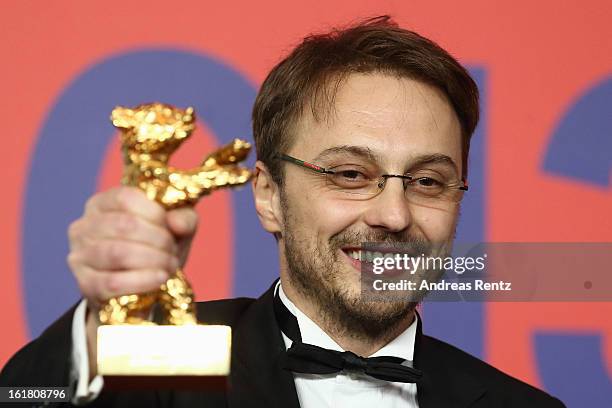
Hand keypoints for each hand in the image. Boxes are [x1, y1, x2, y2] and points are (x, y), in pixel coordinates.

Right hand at [66, 186, 197, 374]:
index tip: (173, 229)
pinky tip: (159, 280)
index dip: (155, 214)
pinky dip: (139, 281)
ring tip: (169, 267)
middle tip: (173, 254)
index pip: (126, 198)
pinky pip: (109, 282)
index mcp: (105, 202)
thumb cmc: (157, 251)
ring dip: (150, 260)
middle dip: (157, 241)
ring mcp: (79, 255)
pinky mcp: (83, 283)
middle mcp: (85, 224)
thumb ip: (183, 220)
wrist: (138, 289)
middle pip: (123, 226)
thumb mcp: (175, 232)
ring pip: (115, 252)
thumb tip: (180, 220)